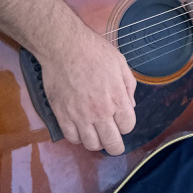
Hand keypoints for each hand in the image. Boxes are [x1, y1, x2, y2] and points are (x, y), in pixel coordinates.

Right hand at [38, 26, 136, 154]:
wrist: (64, 47)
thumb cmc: (94, 51)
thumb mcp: (120, 63)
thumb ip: (128, 86)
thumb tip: (130, 105)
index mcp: (117, 99)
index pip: (127, 127)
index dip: (126, 126)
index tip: (121, 121)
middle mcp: (100, 112)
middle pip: (112, 143)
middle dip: (116, 145)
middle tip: (114, 143)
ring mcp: (80, 116)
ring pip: (91, 145)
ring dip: (97, 143)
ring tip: (96, 135)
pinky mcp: (62, 115)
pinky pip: (72, 138)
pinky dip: (78, 138)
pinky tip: (80, 130)